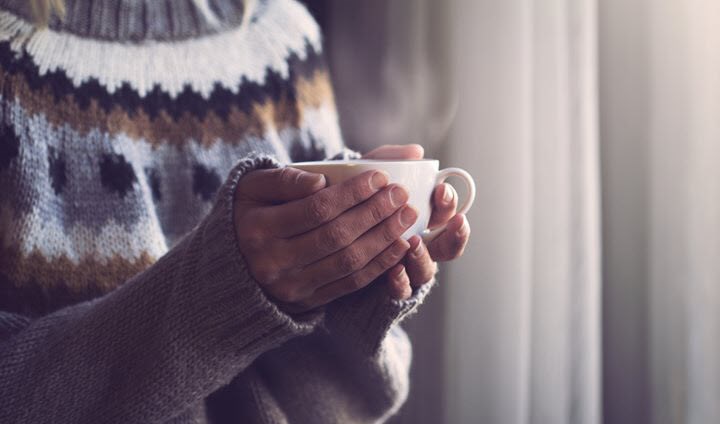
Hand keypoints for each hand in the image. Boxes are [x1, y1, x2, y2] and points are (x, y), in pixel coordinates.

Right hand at [233, 166, 418, 311]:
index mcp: (257, 228)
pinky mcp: (306, 302)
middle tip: (402, 196)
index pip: (316, 209)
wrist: (230, 262)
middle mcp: (271, 262)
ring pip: (347, 262)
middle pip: (336, 236)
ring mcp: (290, 286)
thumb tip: (321, 180)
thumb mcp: (253, 187)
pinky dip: (379, 264)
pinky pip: (349, 284)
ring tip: (406, 217)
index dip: (352, 194)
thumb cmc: (249, 212)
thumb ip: (286, 178)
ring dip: (383, 239)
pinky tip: (399, 246)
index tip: (380, 177)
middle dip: (375, 214)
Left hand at [363, 145, 471, 299]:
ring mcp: (404, 267)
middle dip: (453, 233)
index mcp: (421, 216)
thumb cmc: (349, 194)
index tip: (441, 190)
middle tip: (447, 221)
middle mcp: (418, 244)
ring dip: (424, 257)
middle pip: (448, 246)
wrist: (315, 227)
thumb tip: (416, 151)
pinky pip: (400, 291)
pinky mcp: (384, 285)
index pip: (447, 213)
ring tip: (415, 243)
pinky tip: (394, 270)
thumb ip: (387, 158)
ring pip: (427, 271)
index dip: (449, 203)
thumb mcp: (365, 171)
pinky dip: (400, 280)